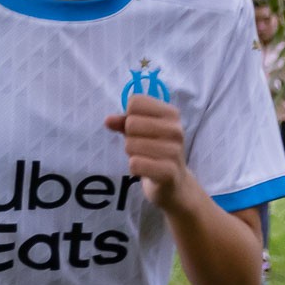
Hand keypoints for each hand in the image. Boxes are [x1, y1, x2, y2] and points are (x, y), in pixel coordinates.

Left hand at [104, 94, 187, 208]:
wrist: (173, 182)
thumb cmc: (154, 150)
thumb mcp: (140, 132)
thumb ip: (123, 122)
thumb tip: (108, 120)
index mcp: (171, 113)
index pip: (135, 102)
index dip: (129, 116)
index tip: (139, 128)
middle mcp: (176, 129)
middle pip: (131, 123)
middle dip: (129, 137)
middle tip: (141, 146)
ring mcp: (174, 151)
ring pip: (130, 144)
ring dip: (132, 154)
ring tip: (145, 158)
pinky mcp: (169, 171)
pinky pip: (135, 164)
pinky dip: (134, 167)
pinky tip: (145, 169)